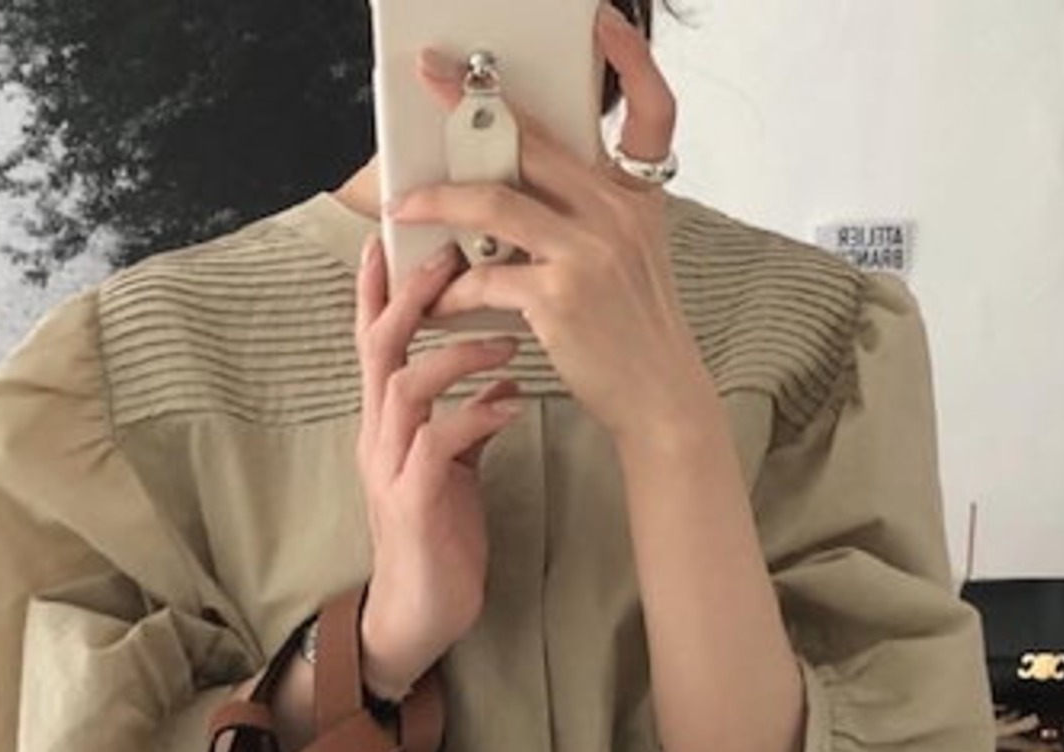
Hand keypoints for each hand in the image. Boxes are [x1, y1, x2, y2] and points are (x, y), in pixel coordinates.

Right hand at [355, 236, 525, 694]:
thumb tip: (500, 379)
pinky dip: (475, 415)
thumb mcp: (452, 470)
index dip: (381, 287)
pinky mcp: (413, 503)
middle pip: (379, 346)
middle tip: (456, 256)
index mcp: (385, 423)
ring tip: (506, 340)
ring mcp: (390, 469)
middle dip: (413, 296)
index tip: (402, 234)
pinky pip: (437, 444)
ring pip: (405, 387)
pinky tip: (510, 403)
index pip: (375, 340)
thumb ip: (466, 421)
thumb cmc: (439, 539)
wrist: (418, 617)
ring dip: (455, 353)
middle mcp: (377, 436)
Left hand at [389, 5, 721, 445]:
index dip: (633, 58)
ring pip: (494, 202)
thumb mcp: (630, 264)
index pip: (654, 111)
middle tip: (432, 78)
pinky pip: (485, 276)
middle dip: (472, 105)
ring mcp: (590, 252)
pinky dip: (452, 290)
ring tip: (401, 204)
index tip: (602, 19)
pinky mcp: (560, 297)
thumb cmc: (637, 337)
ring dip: (437, 201)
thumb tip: (512, 197)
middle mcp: (618, 215)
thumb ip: (588, 220)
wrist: (662, 401)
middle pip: (536, 142)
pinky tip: (435, 303)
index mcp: (637, 201)